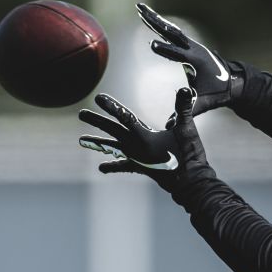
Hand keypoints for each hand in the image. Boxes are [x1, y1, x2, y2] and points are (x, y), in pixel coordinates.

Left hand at [78, 87, 209, 191]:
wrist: (190, 183)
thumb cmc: (189, 155)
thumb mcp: (187, 128)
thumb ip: (183, 108)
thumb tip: (185, 88)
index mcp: (144, 137)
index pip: (124, 117)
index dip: (112, 106)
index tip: (98, 98)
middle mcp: (135, 148)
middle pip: (112, 131)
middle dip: (97, 121)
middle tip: (81, 114)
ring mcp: (136, 158)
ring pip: (113, 148)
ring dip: (97, 143)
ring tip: (81, 141)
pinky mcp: (141, 167)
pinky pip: (123, 165)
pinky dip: (113, 165)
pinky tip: (101, 168)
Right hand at [137, 2, 242, 114]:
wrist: (232, 82)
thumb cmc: (217, 94)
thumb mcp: (202, 104)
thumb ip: (186, 110)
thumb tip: (169, 125)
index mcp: (197, 61)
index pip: (178, 55)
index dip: (165, 51)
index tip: (150, 45)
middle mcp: (194, 48)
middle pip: (171, 33)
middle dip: (155, 22)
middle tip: (139, 11)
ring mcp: (191, 44)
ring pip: (170, 29)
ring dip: (154, 19)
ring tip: (139, 8)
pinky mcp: (189, 45)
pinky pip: (172, 32)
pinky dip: (160, 24)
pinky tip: (149, 17)